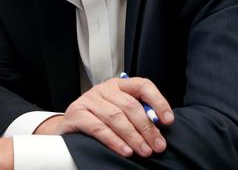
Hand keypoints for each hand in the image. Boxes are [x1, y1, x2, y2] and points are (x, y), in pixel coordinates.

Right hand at [50, 77, 173, 157]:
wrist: (69, 127)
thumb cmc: (99, 119)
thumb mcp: (120, 112)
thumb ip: (138, 115)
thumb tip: (160, 127)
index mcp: (119, 85)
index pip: (142, 85)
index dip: (158, 101)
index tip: (168, 121)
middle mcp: (104, 89)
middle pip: (130, 105)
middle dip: (147, 127)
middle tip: (158, 145)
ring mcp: (89, 99)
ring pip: (116, 117)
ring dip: (133, 136)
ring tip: (144, 151)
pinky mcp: (76, 113)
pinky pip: (99, 128)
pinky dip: (114, 141)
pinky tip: (125, 150)